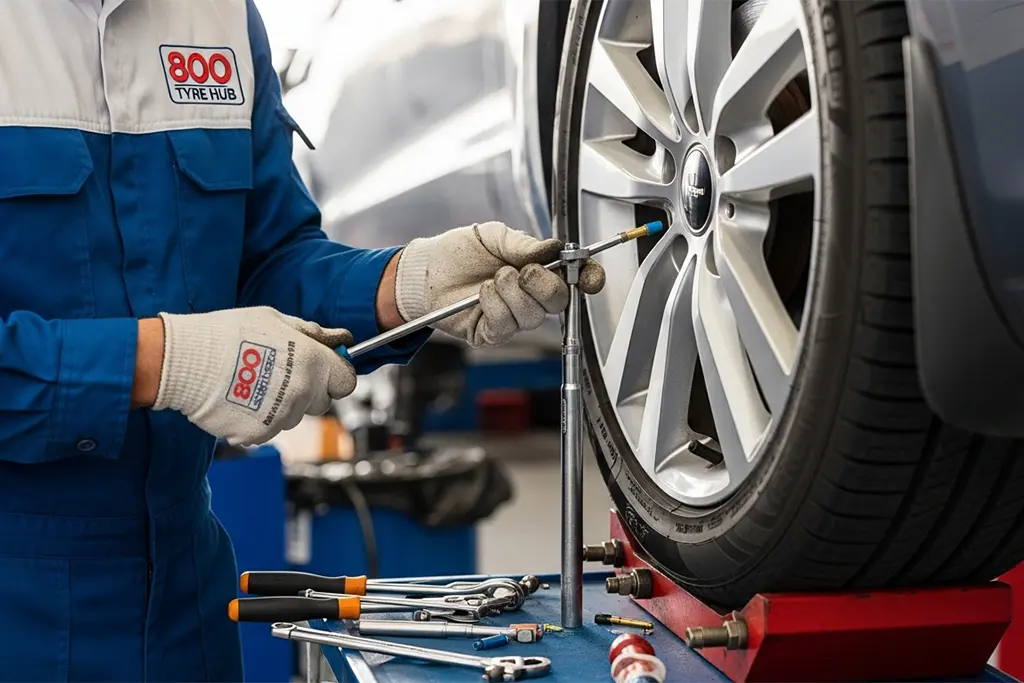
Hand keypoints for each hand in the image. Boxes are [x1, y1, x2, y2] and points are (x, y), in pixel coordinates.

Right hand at [152, 306, 356, 446]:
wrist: (183, 361)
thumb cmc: (227, 334)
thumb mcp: (275, 320)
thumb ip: (312, 333)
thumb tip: (340, 338)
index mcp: (312, 362)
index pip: (346, 382)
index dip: (336, 375)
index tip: (324, 370)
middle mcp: (302, 392)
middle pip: (322, 402)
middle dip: (310, 390)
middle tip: (281, 373)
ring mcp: (282, 417)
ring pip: (295, 416)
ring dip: (283, 404)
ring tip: (253, 381)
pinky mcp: (260, 434)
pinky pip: (270, 429)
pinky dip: (260, 418)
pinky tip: (240, 397)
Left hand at [394, 222, 604, 345]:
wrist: (425, 270)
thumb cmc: (458, 253)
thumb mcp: (494, 236)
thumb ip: (525, 244)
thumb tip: (553, 248)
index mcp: (539, 270)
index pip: (576, 279)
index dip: (588, 278)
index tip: (590, 275)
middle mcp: (530, 297)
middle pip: (559, 301)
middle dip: (543, 285)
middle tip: (523, 271)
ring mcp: (513, 318)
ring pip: (533, 316)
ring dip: (513, 292)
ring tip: (494, 278)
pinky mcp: (493, 334)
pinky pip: (506, 326)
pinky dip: (495, 305)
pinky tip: (483, 293)